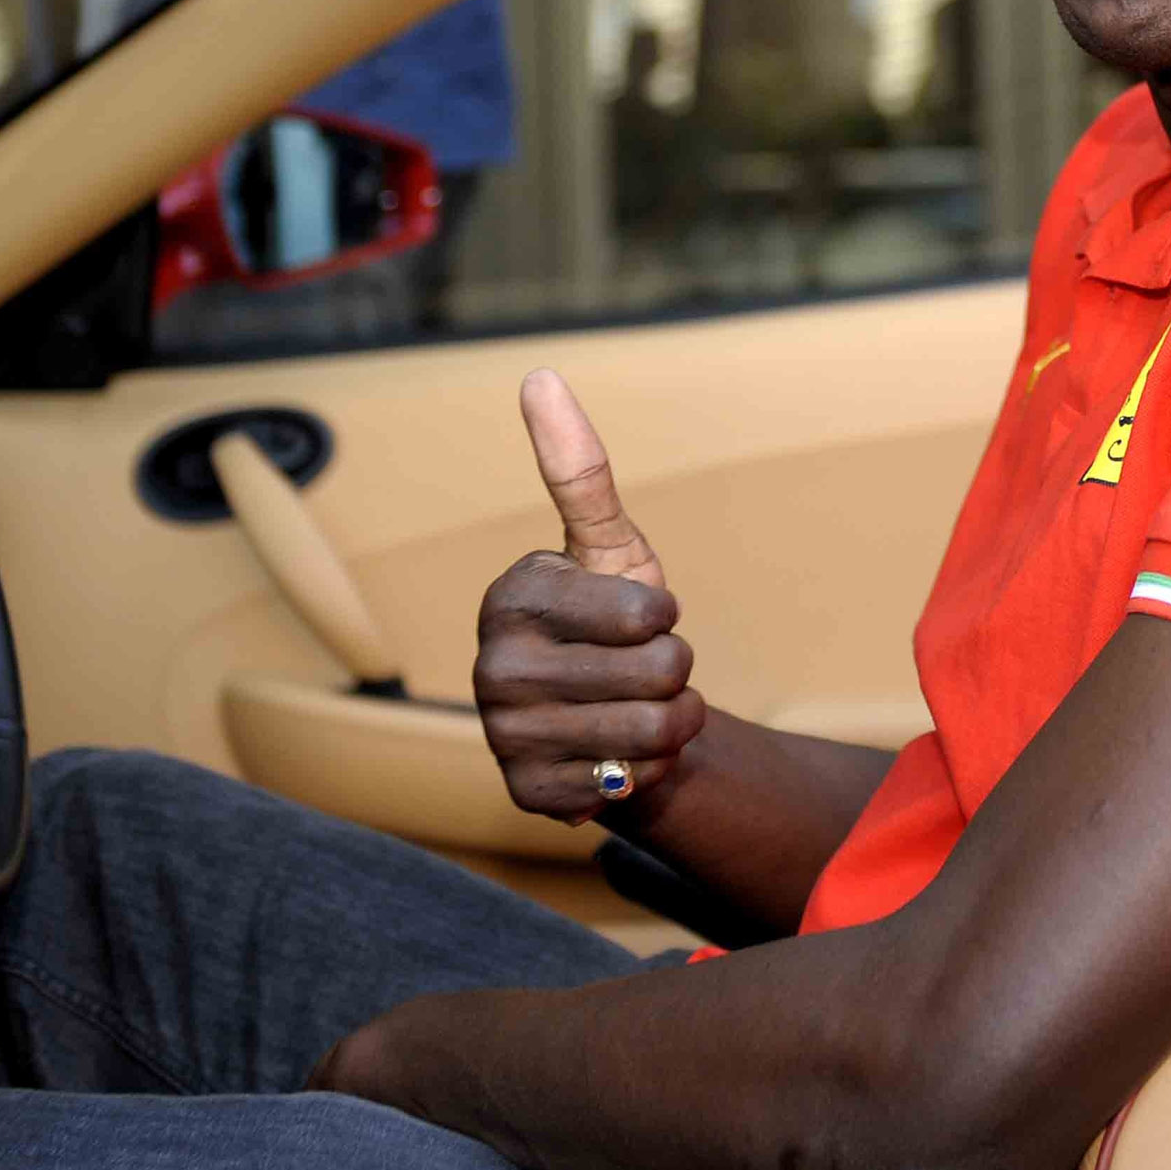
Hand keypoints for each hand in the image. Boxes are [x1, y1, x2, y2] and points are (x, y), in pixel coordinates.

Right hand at [475, 369, 705, 822]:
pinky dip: (643, 772)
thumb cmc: (612, 623)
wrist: (609, 720)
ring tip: (642, 712)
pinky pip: (629, 784)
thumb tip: (539, 375)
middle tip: (645, 670)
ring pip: (651, 731)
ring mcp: (503, 734)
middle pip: (658, 673)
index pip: (646, 612)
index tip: (641, 615)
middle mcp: (493, 665)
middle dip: (677, 671)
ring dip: (672, 724)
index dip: (665, 616)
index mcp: (513, 595)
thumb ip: (579, 470)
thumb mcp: (609, 547)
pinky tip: (614, 756)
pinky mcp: (526, 794)